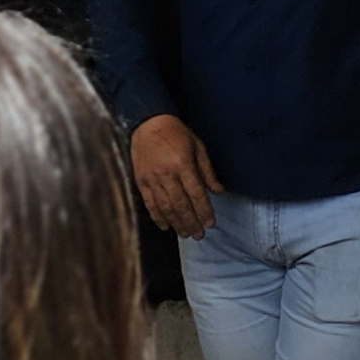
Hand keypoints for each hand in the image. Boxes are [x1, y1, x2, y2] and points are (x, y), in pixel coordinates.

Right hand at [129, 115, 219, 237]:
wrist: (147, 124)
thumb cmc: (176, 134)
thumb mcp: (197, 147)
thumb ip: (207, 171)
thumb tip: (218, 191)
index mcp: (183, 164)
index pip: (196, 194)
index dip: (204, 211)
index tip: (210, 223)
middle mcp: (166, 174)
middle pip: (180, 205)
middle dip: (191, 222)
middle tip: (199, 235)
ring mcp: (151, 179)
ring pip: (165, 207)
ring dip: (176, 223)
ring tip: (185, 234)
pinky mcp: (140, 182)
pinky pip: (150, 204)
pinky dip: (158, 217)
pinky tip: (166, 226)